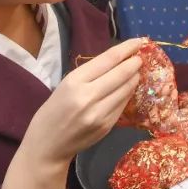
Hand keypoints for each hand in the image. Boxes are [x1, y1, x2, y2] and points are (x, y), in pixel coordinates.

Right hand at [3, 37, 144, 188]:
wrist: (47, 147)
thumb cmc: (53, 111)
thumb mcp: (65, 85)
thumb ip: (90, 73)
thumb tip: (118, 59)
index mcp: (74, 82)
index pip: (108, 59)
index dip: (127, 48)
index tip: (138, 41)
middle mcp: (87, 97)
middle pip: (122, 73)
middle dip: (135, 63)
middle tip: (141, 57)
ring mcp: (99, 114)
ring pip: (126, 89)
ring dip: (134, 78)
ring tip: (136, 71)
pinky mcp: (106, 126)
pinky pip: (123, 105)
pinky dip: (128, 94)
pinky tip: (128, 89)